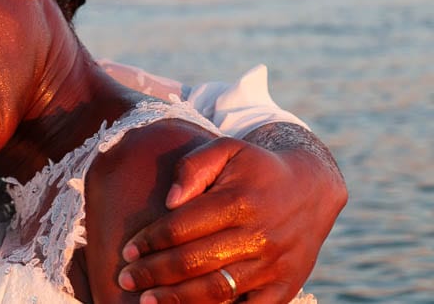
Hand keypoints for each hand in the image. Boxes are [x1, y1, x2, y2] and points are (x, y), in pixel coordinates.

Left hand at [117, 134, 345, 302]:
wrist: (311, 187)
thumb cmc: (255, 167)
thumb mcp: (226, 149)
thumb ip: (193, 168)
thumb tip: (169, 201)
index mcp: (239, 201)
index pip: (182, 227)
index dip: (150, 241)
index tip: (126, 251)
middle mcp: (259, 236)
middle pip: (195, 262)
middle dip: (154, 274)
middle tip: (125, 280)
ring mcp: (274, 265)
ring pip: (217, 291)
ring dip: (177, 300)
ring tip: (146, 302)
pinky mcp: (287, 286)